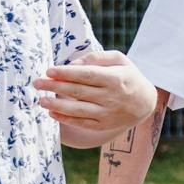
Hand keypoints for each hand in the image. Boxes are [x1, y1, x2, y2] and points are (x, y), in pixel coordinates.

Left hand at [33, 50, 155, 134]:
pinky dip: (66, 119)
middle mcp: (111, 97)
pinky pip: (82, 123)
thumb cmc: (128, 76)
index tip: (49, 71)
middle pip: (78, 92)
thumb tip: (71, 64)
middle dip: (55, 87)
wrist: (146, 103)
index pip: (86, 75)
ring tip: (41, 101)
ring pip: (78, 110)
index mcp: (115, 78)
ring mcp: (107, 113)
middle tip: (37, 83)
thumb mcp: (119, 59)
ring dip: (57, 106)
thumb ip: (96, 58)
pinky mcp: (104, 125)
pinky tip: (52, 114)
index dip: (66, 73)